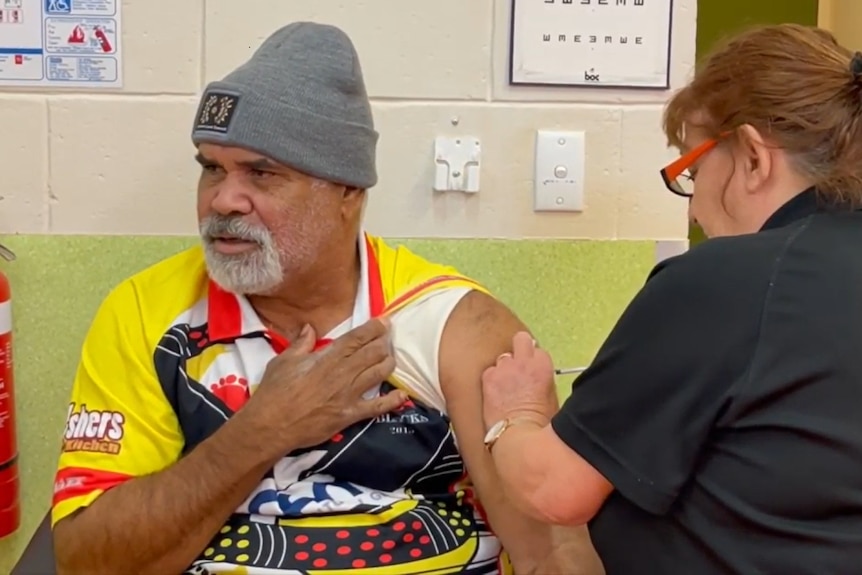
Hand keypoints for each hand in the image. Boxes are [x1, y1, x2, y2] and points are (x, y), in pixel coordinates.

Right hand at [243, 318, 403, 455]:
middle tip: (389, 338)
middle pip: (373, 352)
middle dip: (384, 343)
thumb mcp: (283, 361)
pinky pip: (377, 407)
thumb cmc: (275, 391)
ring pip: (379, 373)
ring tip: (391, 359)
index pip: (357, 338)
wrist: (271, 424)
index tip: (384, 321)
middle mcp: (343, 373)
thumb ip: (301, 343)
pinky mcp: (350, 414)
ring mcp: (349, 394)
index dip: (374, 328)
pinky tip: (402, 395)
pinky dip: (392, 400)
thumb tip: (310, 328)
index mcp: (328, 357)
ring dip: (388, 363)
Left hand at [481, 331, 559, 428]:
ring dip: (505, 368)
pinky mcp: (488, 378)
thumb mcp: (553, 400)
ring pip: (503, 357)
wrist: (519, 436)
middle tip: (519, 365)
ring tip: (505, 386)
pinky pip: (489, 372)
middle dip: (520, 348)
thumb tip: (541, 381)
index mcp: (543, 366)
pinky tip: (494, 394)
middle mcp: (523, 361)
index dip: (535, 362)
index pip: (539, 351)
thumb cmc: (541, 425)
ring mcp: (503, 368)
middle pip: (521, 339)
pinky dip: (492, 380)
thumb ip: (546, 383)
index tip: (533, 371)